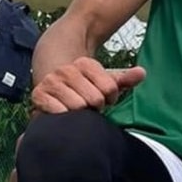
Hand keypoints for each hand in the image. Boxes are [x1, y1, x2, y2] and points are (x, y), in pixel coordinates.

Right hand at [31, 56, 145, 113]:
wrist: (54, 85)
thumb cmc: (86, 86)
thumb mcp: (106, 80)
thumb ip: (126, 78)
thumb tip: (142, 73)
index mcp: (86, 63)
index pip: (110, 88)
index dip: (110, 97)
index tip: (104, 97)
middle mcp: (67, 70)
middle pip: (94, 99)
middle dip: (96, 106)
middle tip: (90, 105)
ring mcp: (51, 82)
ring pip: (78, 107)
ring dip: (81, 114)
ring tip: (78, 109)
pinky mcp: (38, 95)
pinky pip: (59, 112)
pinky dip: (65, 118)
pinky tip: (66, 114)